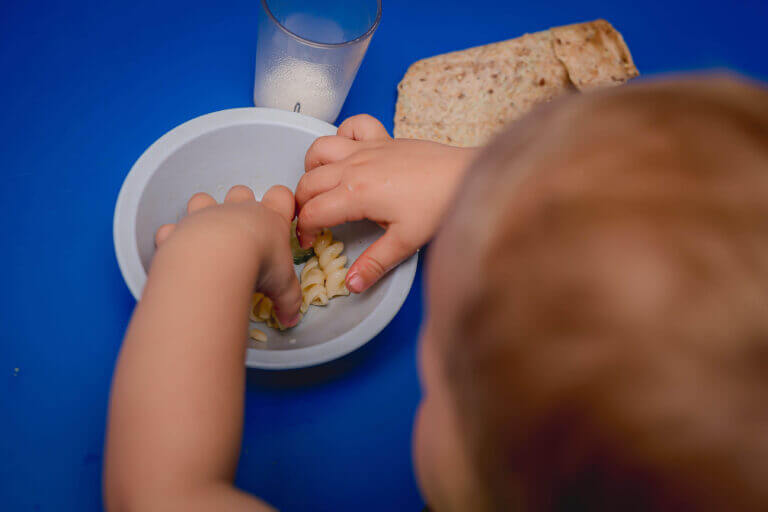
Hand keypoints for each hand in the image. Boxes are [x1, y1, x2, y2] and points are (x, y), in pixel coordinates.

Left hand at [154, 184, 301, 326]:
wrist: (216, 258)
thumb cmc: (258, 263)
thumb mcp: (284, 288)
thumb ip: (289, 302)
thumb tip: (291, 320)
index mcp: (269, 219)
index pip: (282, 196)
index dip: (282, 203)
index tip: (281, 219)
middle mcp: (237, 211)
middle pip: (241, 192)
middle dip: (241, 205)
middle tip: (245, 233)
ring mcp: (207, 215)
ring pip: (203, 199)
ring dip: (203, 212)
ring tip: (208, 237)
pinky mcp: (181, 229)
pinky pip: (173, 228)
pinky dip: (173, 238)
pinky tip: (178, 252)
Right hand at [296, 114, 477, 292]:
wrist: (464, 176)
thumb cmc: (438, 206)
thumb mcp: (405, 242)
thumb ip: (374, 263)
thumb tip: (351, 285)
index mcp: (356, 193)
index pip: (312, 212)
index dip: (303, 230)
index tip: (309, 242)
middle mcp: (354, 166)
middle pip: (308, 182)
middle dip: (301, 204)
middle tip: (311, 221)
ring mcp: (367, 148)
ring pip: (320, 148)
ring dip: (312, 168)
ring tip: (321, 187)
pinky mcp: (382, 138)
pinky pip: (352, 126)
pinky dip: (342, 135)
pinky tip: (348, 154)